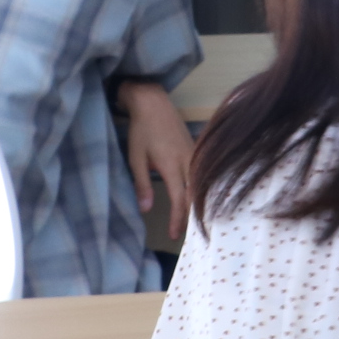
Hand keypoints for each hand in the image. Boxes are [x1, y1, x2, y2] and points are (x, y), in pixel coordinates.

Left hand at [118, 80, 192, 238]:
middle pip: (196, 193)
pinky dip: (201, 188)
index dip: (178, 220)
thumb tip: (147, 209)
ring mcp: (194, 154)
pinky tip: (199, 195)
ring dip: (199, 202)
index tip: (175, 236)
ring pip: (202, 183)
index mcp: (172, 165)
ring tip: (195, 219)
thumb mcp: (136, 159)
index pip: (180, 199)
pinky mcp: (195, 148)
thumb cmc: (142, 131)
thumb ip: (142, 185)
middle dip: (194, 215)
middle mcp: (188, 161)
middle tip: (190, 235)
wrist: (154, 103)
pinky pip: (202, 172)